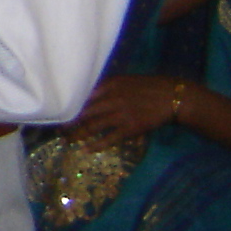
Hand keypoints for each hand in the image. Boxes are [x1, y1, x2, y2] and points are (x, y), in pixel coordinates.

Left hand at [64, 74, 178, 149]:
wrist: (172, 97)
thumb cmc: (148, 87)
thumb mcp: (124, 81)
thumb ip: (106, 87)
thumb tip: (87, 95)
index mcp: (109, 85)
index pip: (82, 96)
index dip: (69, 105)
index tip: (58, 111)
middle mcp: (111, 99)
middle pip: (83, 112)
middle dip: (68, 122)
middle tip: (57, 129)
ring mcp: (120, 114)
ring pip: (92, 126)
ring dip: (78, 134)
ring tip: (67, 140)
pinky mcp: (130, 128)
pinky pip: (109, 138)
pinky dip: (96, 144)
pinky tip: (87, 149)